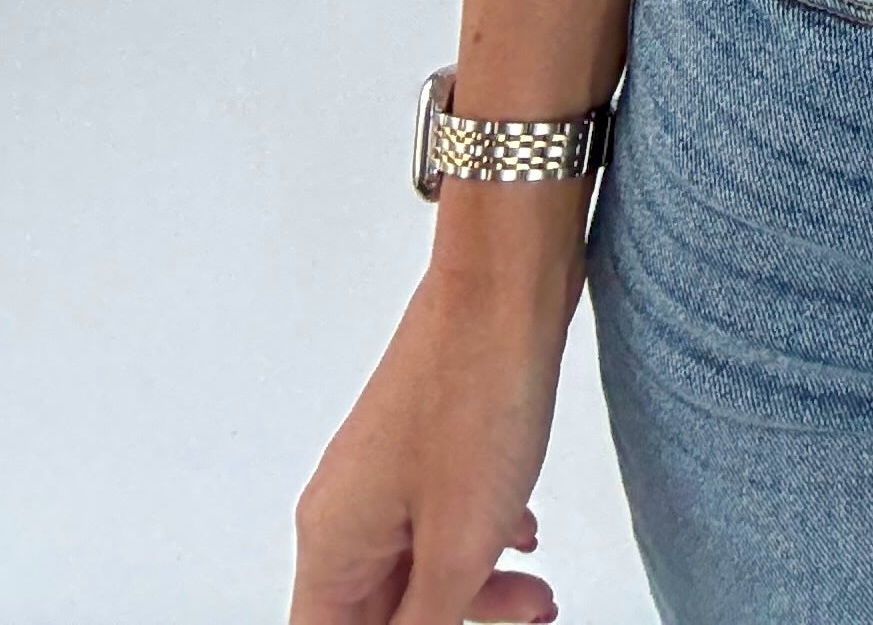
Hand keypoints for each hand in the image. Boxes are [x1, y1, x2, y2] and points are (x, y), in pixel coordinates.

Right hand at [290, 256, 577, 624]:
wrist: (506, 284)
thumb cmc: (476, 397)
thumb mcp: (458, 549)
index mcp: (332, 543)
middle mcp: (345, 509)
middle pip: (375, 611)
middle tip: (519, 622)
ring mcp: (384, 473)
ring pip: (417, 568)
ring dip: (475, 592)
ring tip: (538, 598)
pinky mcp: (425, 445)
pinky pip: (440, 520)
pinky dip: (480, 544)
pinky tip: (523, 540)